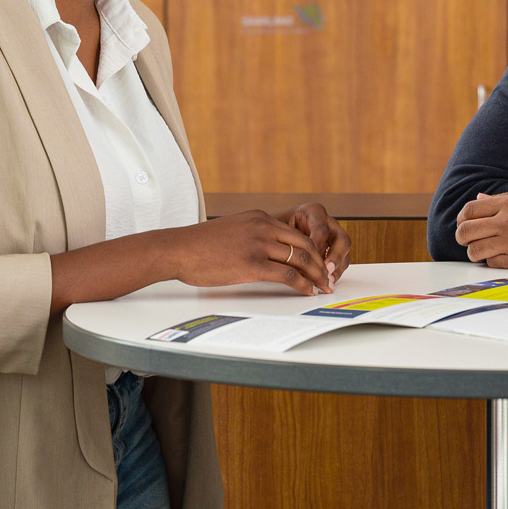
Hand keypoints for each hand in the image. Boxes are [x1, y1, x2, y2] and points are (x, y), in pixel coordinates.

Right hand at [156, 210, 337, 295]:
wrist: (178, 249)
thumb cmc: (199, 246)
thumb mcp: (232, 231)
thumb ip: (252, 236)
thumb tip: (266, 253)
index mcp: (260, 218)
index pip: (296, 233)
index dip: (313, 250)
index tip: (320, 262)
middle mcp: (263, 227)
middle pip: (305, 244)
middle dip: (321, 263)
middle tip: (329, 277)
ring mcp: (258, 244)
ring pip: (300, 259)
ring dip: (316, 275)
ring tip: (324, 287)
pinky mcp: (252, 263)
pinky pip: (287, 275)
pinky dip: (303, 284)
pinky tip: (308, 291)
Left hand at [271, 202, 351, 283]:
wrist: (276, 230)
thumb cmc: (276, 228)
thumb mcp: (278, 230)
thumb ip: (287, 242)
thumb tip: (293, 262)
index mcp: (314, 212)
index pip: (321, 229)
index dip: (317, 246)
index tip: (310, 259)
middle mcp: (328, 222)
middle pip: (342, 238)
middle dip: (336, 256)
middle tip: (327, 270)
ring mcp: (334, 235)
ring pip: (345, 251)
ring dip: (338, 267)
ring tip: (328, 280)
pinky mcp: (335, 248)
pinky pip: (342, 260)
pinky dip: (336, 272)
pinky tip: (326, 280)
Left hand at [454, 189, 507, 268]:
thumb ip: (502, 199)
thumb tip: (479, 199)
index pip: (470, 210)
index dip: (462, 217)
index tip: (464, 222)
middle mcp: (506, 223)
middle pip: (466, 231)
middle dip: (462, 235)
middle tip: (467, 238)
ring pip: (474, 251)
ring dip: (474, 250)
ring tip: (481, 249)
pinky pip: (491, 263)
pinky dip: (491, 260)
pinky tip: (499, 256)